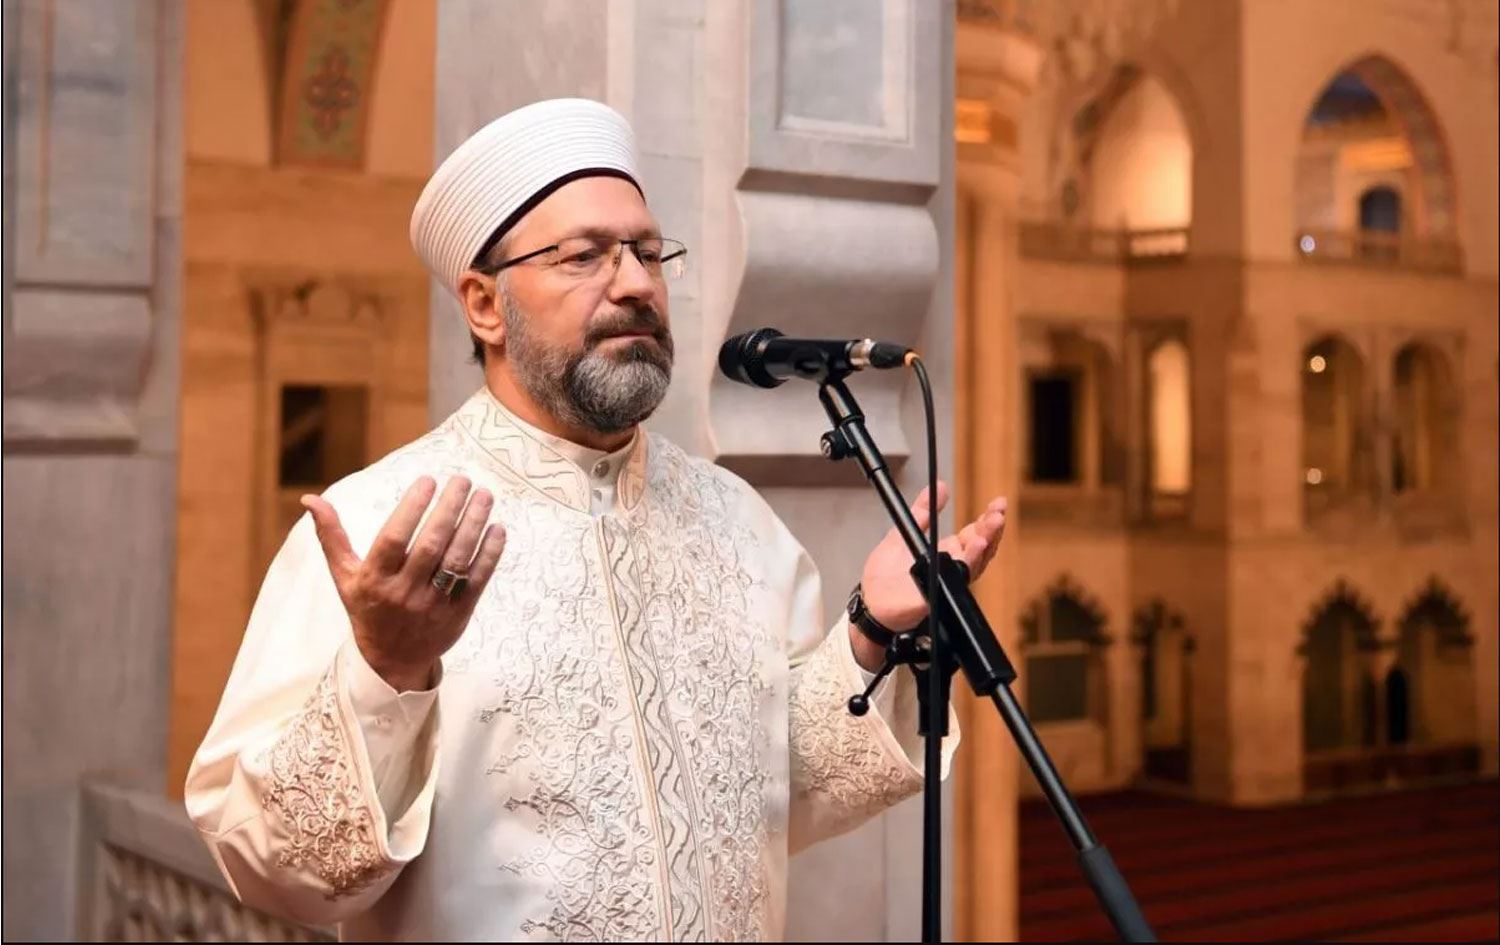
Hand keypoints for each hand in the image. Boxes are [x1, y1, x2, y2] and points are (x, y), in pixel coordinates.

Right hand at [301, 475, 506, 691]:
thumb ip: (332, 536)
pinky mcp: (458, 614)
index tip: (428, 481)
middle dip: (449, 509)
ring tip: (484, 496)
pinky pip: (477, 580)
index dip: (412, 508)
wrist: (391, 661)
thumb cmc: (368, 608)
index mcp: (375, 580)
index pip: (394, 538)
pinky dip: (490, 553)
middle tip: (462, 480)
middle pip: (431, 545)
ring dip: (474, 525)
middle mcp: (404, 592)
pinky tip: (497, 528)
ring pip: (457, 560)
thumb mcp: (345, 576)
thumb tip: (310, 499)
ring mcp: (433, 604)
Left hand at [851, 482, 1007, 669]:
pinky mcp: (933, 597)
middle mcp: (950, 569)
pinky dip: (964, 566)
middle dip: (992, 530)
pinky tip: (971, 552)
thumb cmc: (885, 577)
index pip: (975, 535)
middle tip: (999, 512)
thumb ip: (922, 512)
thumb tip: (939, 487)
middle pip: (981, 549)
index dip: (988, 519)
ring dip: (983, 546)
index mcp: (946, 553)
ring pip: (973, 565)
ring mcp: (944, 584)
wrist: (869, 604)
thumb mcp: (904, 534)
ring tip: (990, 528)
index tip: (998, 503)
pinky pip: (952, 583)